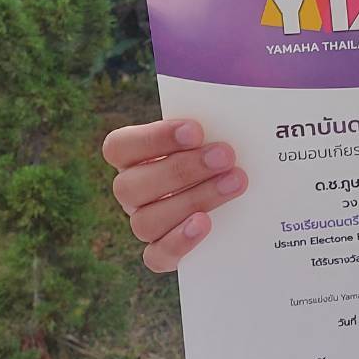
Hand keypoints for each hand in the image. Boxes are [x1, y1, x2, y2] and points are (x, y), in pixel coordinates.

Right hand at [102, 119, 247, 273]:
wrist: (239, 190)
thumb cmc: (221, 147)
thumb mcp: (217, 127)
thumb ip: (215, 117)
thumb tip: (237, 101)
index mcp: (132, 156)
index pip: (120, 147)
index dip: (154, 138)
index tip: (196, 130)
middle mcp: (132, 191)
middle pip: (132, 186)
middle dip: (182, 170)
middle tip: (226, 156)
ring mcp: (145, 223)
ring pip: (146, 221)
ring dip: (192, 199)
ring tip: (235, 182)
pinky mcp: (163, 253)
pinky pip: (157, 257)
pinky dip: (179, 242)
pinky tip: (206, 223)